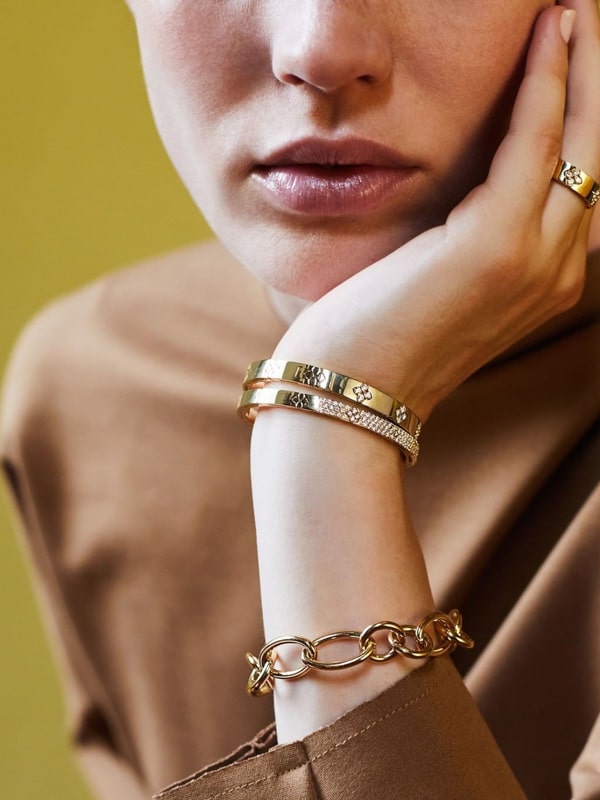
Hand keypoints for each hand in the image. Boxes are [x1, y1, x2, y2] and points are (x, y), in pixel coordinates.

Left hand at [273, 0, 599, 420]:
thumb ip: (464, 240)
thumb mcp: (432, 282)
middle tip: (588, 11)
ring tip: (577, 6)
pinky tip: (547, 31)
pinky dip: (545, 80)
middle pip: (596, 151)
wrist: (345, 395)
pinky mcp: (496, 246)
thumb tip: (460, 194)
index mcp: (540, 281)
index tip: (575, 54)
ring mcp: (534, 261)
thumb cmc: (374, 338)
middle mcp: (556, 272)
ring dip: (584, 62)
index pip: (578, 181)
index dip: (582, 114)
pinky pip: (535, 141)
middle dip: (598, 76)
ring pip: (583, 137)